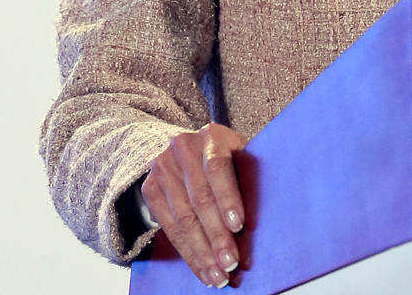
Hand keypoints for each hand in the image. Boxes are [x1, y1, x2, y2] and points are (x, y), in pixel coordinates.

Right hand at [141, 122, 245, 287]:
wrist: (190, 151)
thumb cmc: (228, 160)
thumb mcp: (241, 158)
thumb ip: (247, 179)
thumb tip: (260, 221)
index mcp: (212, 136)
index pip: (218, 167)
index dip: (227, 197)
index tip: (238, 225)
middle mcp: (183, 148)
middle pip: (200, 198)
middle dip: (216, 236)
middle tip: (230, 263)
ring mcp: (163, 167)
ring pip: (183, 218)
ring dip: (201, 252)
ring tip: (217, 275)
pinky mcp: (151, 188)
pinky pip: (169, 227)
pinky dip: (187, 252)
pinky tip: (201, 269)